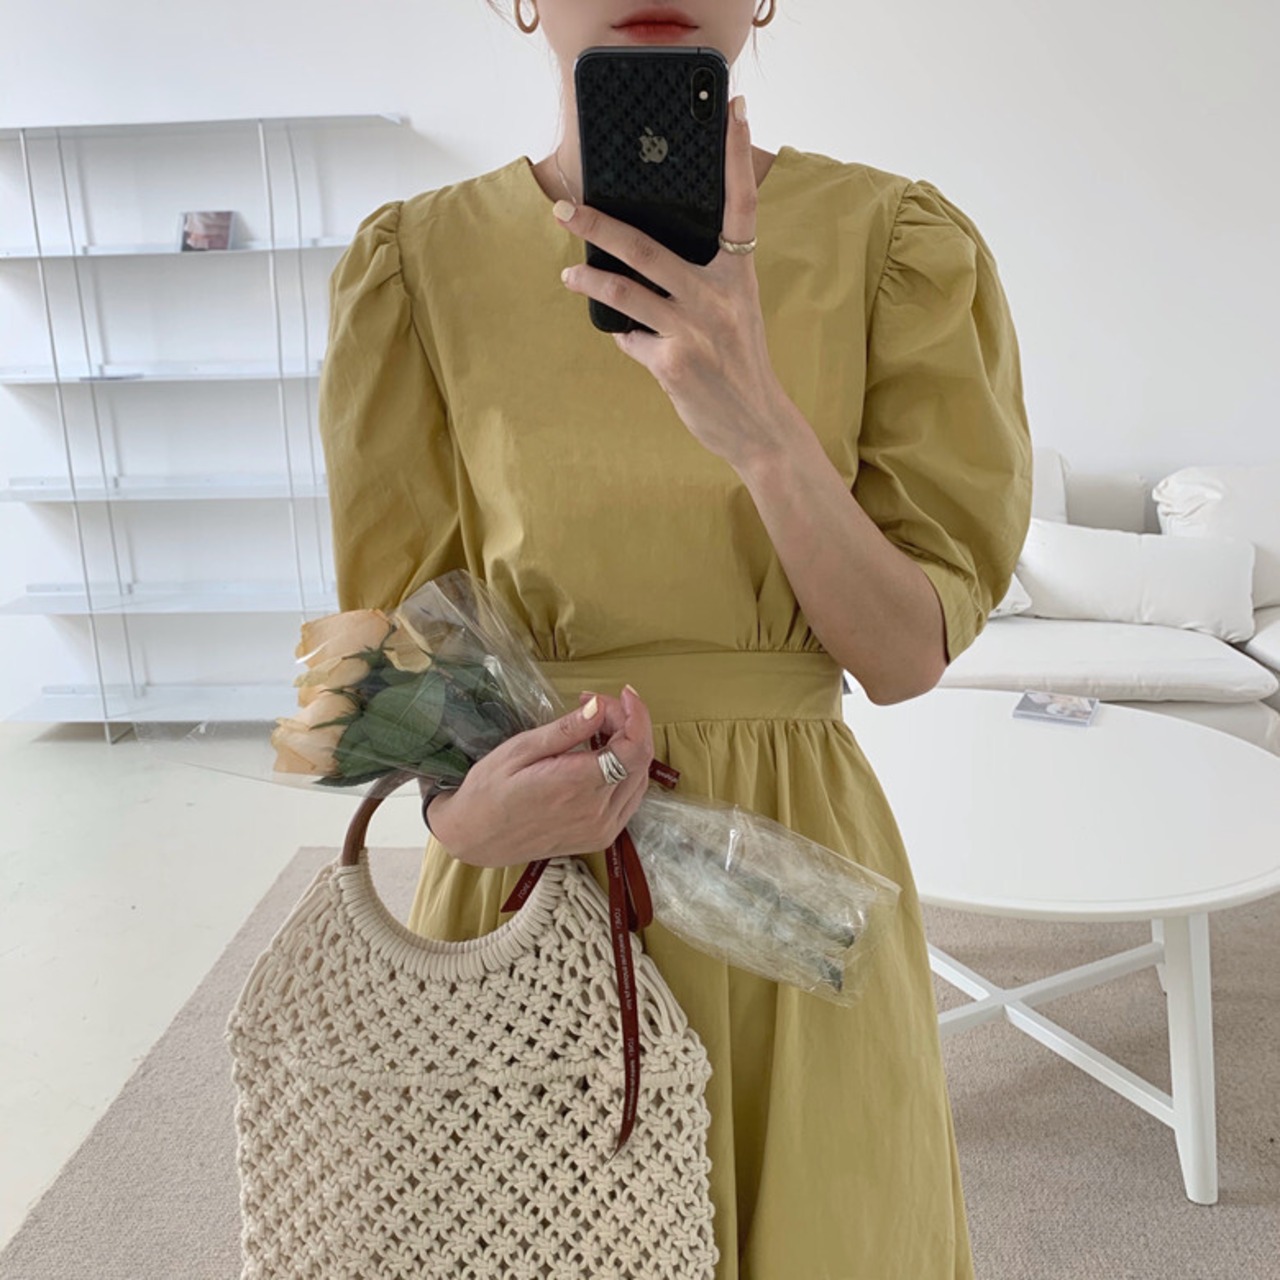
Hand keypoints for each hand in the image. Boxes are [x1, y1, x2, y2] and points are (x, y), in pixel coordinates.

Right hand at [428, 686, 654, 868]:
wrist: (476, 838)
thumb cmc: (489, 790)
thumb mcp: (520, 750)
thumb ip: (565, 730)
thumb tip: (598, 707)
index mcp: (577, 786)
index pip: (634, 747)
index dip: (636, 715)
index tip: (622, 693)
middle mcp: (597, 812)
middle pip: (640, 759)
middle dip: (628, 723)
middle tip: (598, 706)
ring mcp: (602, 828)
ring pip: (639, 778)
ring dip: (629, 746)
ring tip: (599, 727)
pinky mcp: (600, 837)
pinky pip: (630, 798)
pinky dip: (626, 770)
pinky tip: (603, 755)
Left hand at [554, 94, 792, 472]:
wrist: (758, 425)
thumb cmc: (742, 367)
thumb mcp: (737, 315)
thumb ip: (704, 286)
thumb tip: (646, 273)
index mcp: (739, 277)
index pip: (741, 207)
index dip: (735, 159)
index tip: (732, 112)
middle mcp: (717, 296)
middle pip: (648, 247)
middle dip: (599, 225)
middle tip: (565, 208)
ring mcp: (694, 329)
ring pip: (625, 291)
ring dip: (589, 282)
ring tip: (570, 277)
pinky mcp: (673, 363)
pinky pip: (631, 339)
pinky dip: (625, 337)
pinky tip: (627, 339)